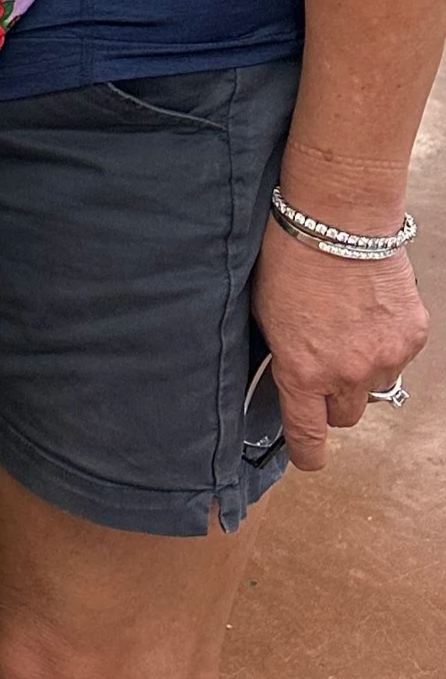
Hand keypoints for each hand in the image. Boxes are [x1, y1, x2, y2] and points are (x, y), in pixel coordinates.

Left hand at [252, 223, 429, 470]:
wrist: (338, 220)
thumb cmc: (290, 259)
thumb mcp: (265, 315)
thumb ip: (282, 355)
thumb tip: (287, 377)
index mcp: (302, 372)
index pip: (308, 435)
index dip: (307, 453)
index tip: (308, 458)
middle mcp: (346, 374)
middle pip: (345, 416)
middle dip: (333, 400)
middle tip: (324, 367)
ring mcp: (385, 357)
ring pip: (376, 387)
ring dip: (362, 371)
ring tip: (347, 330)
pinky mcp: (412, 336)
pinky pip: (399, 357)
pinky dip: (386, 344)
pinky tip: (370, 313)